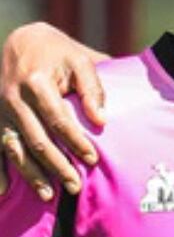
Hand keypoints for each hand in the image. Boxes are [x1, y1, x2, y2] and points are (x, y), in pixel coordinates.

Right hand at [0, 22, 108, 200]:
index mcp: (36, 82)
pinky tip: (4, 190)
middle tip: (74, 186)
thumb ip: (92, 88)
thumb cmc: (59, 53)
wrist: (23, 41)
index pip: (57, 119)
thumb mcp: (80, 61)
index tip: (92, 159)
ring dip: (30, 173)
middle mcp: (13, 98)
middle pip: (36, 140)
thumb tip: (101, 120)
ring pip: (14, 148)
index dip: (75, 140)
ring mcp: (0, 110)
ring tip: (48, 195)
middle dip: (56, 166)